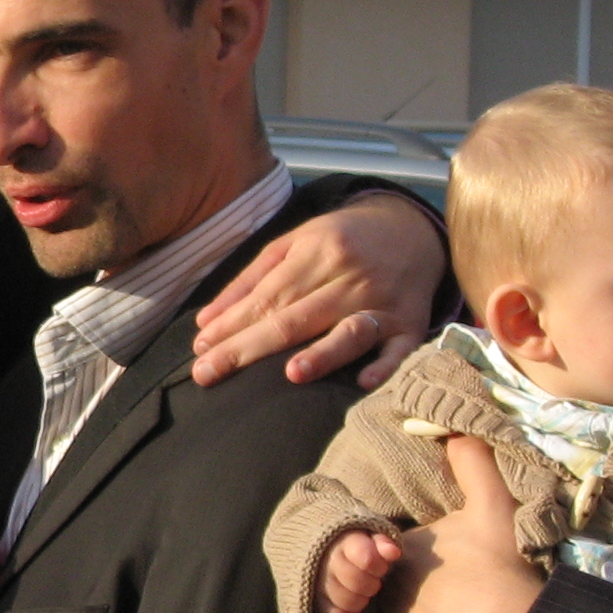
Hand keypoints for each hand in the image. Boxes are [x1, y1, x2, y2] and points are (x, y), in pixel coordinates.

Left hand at [190, 192, 441, 389]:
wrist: (412, 229)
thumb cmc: (339, 242)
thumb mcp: (292, 245)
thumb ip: (248, 282)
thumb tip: (205, 324)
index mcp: (318, 253)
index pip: (267, 297)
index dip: (232, 325)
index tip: (200, 349)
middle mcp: (351, 278)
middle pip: (295, 318)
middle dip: (249, 348)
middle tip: (207, 373)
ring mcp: (383, 303)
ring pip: (349, 331)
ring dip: (323, 353)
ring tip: (291, 374)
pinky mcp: (412, 325)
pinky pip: (400, 349)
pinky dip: (386, 366)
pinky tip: (364, 382)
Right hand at [316, 528, 400, 612]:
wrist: (325, 557)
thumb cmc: (357, 548)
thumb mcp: (370, 538)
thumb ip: (383, 543)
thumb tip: (393, 552)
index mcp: (342, 543)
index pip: (366, 559)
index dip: (378, 566)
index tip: (381, 566)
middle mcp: (325, 563)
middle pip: (357, 583)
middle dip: (371, 584)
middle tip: (373, 579)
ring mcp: (317, 585)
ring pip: (348, 601)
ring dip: (361, 599)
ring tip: (362, 592)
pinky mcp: (316, 605)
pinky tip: (354, 608)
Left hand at [376, 436, 538, 612]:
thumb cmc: (504, 575)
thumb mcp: (492, 511)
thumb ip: (472, 466)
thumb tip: (453, 428)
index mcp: (396, 560)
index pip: (394, 564)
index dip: (423, 572)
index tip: (454, 581)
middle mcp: (382, 601)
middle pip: (394, 603)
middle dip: (416, 607)